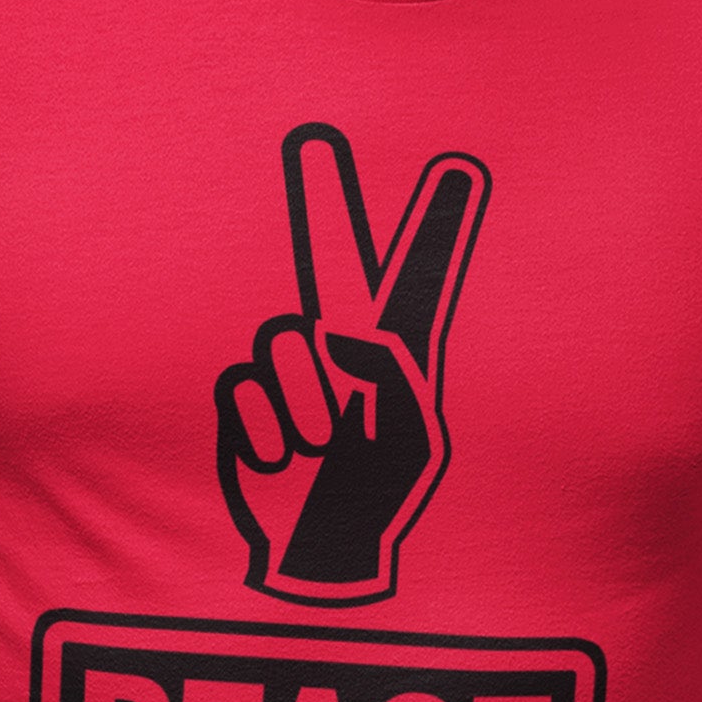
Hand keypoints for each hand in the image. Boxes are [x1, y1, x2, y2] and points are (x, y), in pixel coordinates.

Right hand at [215, 124, 488, 603]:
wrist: (318, 565)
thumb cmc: (380, 508)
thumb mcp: (414, 443)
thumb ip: (393, 375)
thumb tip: (336, 329)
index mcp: (396, 357)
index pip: (415, 275)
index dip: (437, 221)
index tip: (461, 165)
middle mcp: (340, 352)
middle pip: (327, 261)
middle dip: (321, 195)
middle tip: (310, 136)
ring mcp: (289, 372)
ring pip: (285, 346)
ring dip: (304, 407)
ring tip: (318, 455)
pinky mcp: (239, 402)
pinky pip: (247, 391)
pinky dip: (267, 437)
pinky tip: (281, 468)